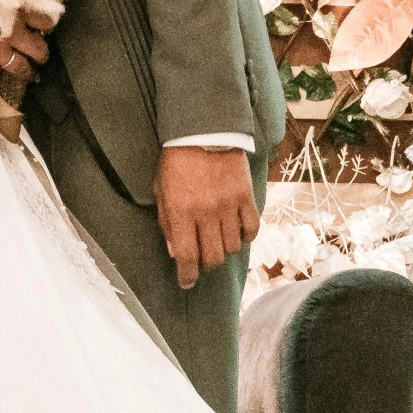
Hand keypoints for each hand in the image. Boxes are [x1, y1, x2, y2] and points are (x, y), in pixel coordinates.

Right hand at [0, 0, 50, 97]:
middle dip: (41, 55)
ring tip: (28, 74)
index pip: (46, 22)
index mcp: (17, 9)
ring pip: (20, 68)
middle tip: (40, 57)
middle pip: (39, 50)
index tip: (43, 30)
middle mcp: (12, 32)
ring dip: (26, 71)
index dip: (47, 27)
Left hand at [156, 146, 258, 289]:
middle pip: (213, 257)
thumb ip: (167, 222)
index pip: (186, 257)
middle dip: (206, 265)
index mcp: (181, 212)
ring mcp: (228, 206)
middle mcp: (206, 213)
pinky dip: (246, 235)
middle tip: (203, 260)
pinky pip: (251, 228)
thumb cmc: (176, 161)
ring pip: (232, 247)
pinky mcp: (246, 197)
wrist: (203, 130)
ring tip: (218, 240)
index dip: (187, 276)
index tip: (187, 282)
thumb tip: (175, 252)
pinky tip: (237, 231)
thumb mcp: (161, 191)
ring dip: (225, 249)